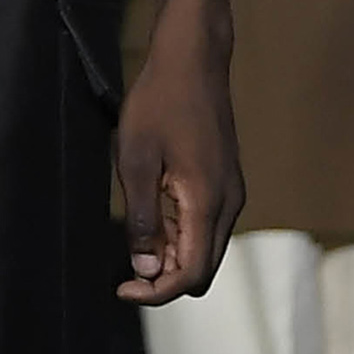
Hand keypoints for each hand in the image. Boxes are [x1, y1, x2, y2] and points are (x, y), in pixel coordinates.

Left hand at [115, 10, 242, 306]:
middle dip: (165, 280)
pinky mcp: (225, 183)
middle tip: (124, 271)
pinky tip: (152, 219)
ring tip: (135, 240)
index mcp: (207, 202)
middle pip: (203, 270)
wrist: (192, 60)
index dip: (156, 293)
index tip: (122, 288)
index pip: (190, 274)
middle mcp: (228, 204)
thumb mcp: (135, 162)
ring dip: (172, 258)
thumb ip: (142, 220)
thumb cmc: (158, 103)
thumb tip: (145, 271)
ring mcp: (231, 193)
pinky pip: (207, 227)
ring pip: (206, 250)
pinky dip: (181, 237)